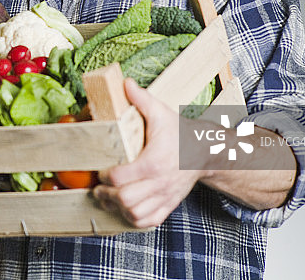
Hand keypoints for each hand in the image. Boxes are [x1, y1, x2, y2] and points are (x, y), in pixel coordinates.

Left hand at [93, 78, 202, 227]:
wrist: (206, 151)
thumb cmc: (179, 132)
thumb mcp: (161, 112)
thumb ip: (141, 99)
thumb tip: (125, 82)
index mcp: (155, 161)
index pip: (122, 177)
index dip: (105, 176)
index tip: (100, 170)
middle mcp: (160, 183)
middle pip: (126, 199)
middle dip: (107, 195)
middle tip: (98, 188)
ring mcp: (165, 196)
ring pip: (136, 214)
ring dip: (118, 209)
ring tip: (108, 198)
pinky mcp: (169, 205)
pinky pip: (149, 222)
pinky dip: (133, 220)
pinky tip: (125, 208)